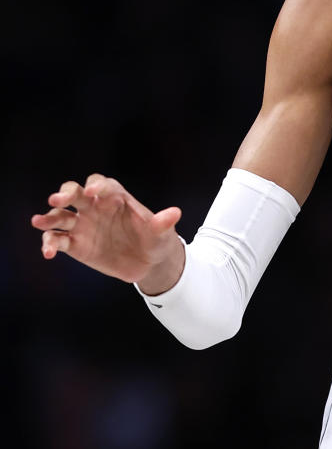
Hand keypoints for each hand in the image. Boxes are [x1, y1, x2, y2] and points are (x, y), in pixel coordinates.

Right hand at [31, 174, 183, 289]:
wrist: (149, 263)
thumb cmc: (156, 240)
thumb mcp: (162, 233)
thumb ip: (163, 223)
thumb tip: (175, 213)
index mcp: (116, 198)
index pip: (103, 185)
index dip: (96, 186)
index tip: (93, 192)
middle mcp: (96, 208)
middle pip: (75, 193)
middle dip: (65, 193)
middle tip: (57, 199)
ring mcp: (83, 225)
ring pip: (60, 215)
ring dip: (48, 217)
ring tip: (39, 222)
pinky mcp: (75, 245)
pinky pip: (57, 240)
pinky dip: (49, 243)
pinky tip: (48, 252)